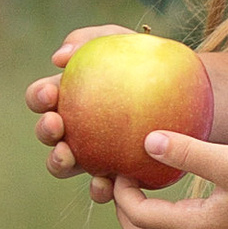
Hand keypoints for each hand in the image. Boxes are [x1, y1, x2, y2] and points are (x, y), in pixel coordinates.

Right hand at [26, 21, 137, 201]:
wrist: (188, 91)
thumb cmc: (146, 61)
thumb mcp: (122, 40)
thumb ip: (90, 39)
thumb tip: (60, 57)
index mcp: (68, 96)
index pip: (42, 97)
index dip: (39, 97)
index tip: (51, 94)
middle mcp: (74, 128)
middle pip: (48, 134)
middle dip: (45, 131)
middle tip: (56, 124)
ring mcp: (93, 154)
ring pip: (65, 165)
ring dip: (59, 163)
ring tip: (68, 156)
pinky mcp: (116, 174)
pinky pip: (102, 187)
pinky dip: (98, 189)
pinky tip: (105, 182)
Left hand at [110, 129, 227, 228]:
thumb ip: (188, 152)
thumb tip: (147, 140)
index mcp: (196, 228)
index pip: (141, 217)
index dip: (123, 193)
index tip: (120, 165)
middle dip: (127, 217)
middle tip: (122, 186)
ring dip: (148, 227)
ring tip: (145, 196)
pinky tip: (183, 205)